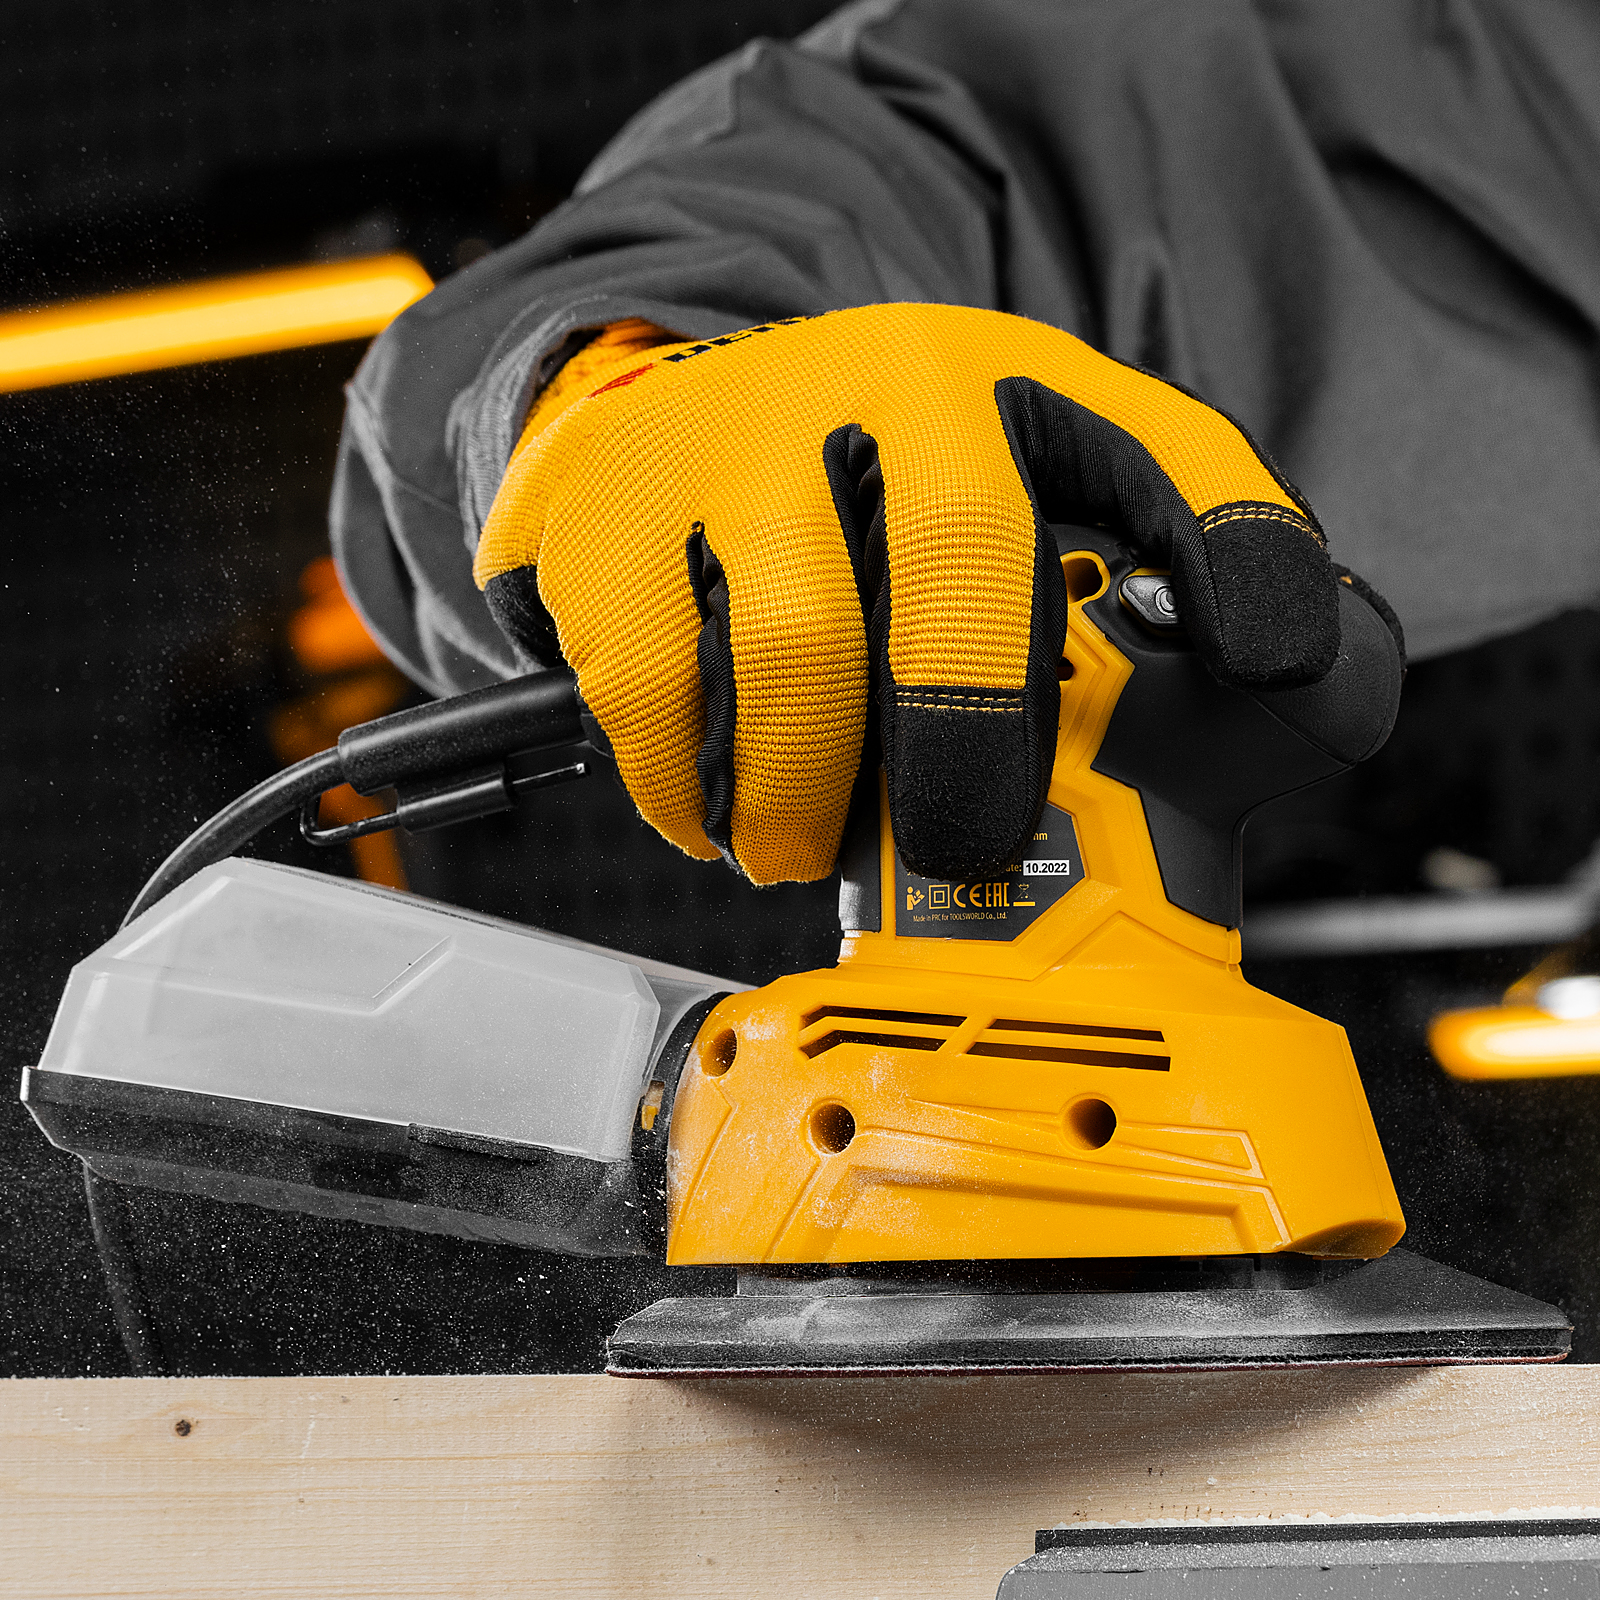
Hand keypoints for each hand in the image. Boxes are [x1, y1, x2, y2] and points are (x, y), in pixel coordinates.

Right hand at [475, 303, 1342, 883]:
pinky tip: (711, 806)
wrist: (663, 413)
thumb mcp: (1017, 499)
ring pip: (790, 651)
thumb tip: (1290, 696)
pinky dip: (686, 789)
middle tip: (960, 849)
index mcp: (1019, 388)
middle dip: (971, 739)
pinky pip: (652, 690)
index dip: (1239, 555)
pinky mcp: (608, 513)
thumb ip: (1158, 598)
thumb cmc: (870, 500)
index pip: (1170, 452)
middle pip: (960, 559)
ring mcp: (735, 439)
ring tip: (795, 851)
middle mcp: (884, 388)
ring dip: (806, 797)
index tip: (1273, 667)